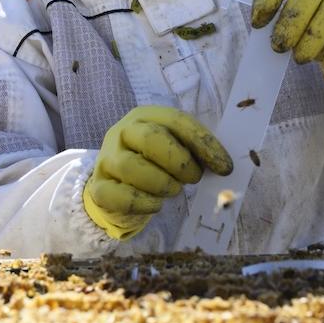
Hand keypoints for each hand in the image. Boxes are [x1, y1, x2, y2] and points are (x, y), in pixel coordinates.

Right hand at [83, 106, 232, 239]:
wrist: (118, 188)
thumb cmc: (155, 165)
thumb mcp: (175, 151)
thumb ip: (195, 152)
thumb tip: (223, 167)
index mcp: (146, 117)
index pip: (176, 121)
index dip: (203, 142)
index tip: (224, 166)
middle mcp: (122, 132)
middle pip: (150, 138)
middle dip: (179, 161)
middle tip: (194, 178)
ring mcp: (107, 159)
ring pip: (131, 167)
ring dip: (161, 183)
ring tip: (173, 191)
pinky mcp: (99, 188)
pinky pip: (118, 195)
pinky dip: (142, 202)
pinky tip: (155, 205)